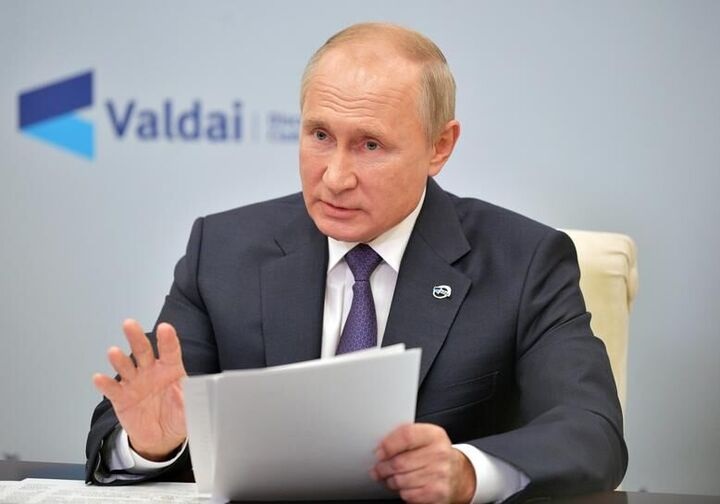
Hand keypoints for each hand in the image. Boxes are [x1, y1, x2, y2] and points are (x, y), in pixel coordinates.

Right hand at [92, 320, 187, 460]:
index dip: (167, 340)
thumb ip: (192, 400)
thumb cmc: (177, 415)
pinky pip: (112, 389)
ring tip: (113, 352)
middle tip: (129, 324)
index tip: (165, 328)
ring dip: (119, 359)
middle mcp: (151, 371)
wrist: (161, 438)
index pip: (169, 351)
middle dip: (136, 337)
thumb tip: (198, 396)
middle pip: (143, 351)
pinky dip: (104, 383)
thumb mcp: (190, 409)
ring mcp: (134, 383)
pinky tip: (99, 378)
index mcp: (170, 369)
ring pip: (125, 366)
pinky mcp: (121, 397)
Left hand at [371, 423, 475, 503]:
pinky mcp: (437, 493)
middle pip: (399, 462)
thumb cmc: (436, 454)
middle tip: (378, 469)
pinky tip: (405, 486)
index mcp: (434, 435)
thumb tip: (381, 446)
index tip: (379, 452)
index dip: (387, 445)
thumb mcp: (425, 437)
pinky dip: (402, 492)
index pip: (406, 435)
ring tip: (391, 478)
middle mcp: (440, 453)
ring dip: (390, 481)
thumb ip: (404, 436)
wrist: (459, 475)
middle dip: (383, 468)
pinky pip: (408, 494)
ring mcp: (440, 474)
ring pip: (400, 480)